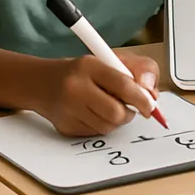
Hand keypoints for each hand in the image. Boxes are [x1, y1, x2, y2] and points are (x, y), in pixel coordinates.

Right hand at [38, 53, 159, 136]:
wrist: (41, 82)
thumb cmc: (81, 71)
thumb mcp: (106, 60)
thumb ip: (134, 71)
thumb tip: (152, 96)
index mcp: (89, 66)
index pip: (123, 84)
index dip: (142, 98)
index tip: (151, 105)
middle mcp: (76, 87)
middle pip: (116, 112)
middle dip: (128, 113)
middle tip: (128, 107)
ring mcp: (69, 109)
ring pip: (108, 127)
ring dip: (115, 121)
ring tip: (107, 107)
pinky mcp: (66, 127)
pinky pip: (96, 134)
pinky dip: (101, 126)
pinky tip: (92, 113)